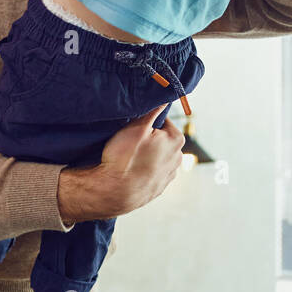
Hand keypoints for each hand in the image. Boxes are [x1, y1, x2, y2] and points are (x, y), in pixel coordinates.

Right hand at [58, 106, 185, 221]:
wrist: (113, 194)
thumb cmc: (124, 159)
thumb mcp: (137, 127)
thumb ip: (153, 111)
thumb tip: (164, 98)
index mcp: (176, 140)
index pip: (163, 121)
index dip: (146, 123)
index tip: (134, 128)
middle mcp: (177, 158)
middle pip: (161, 140)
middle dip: (148, 139)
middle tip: (129, 143)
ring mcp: (168, 176)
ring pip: (156, 156)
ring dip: (146, 155)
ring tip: (128, 159)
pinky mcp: (158, 188)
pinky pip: (151, 172)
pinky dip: (143, 170)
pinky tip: (130, 171)